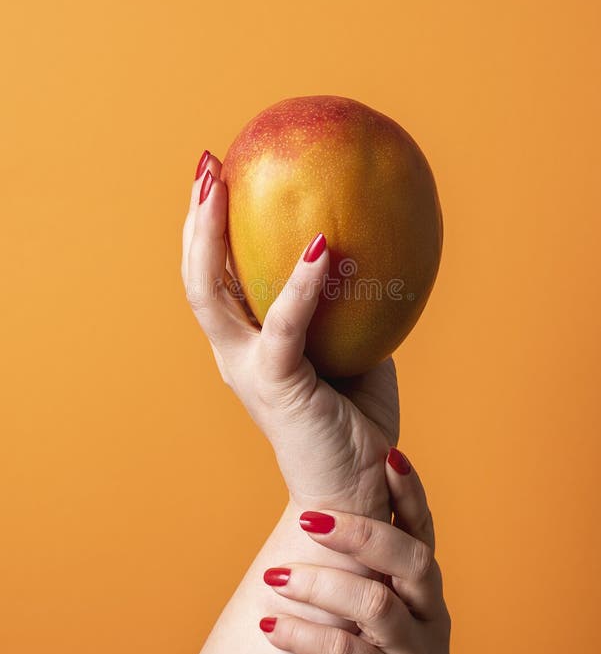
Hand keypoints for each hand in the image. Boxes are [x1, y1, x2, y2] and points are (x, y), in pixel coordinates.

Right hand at [181, 152, 398, 516]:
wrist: (352, 488)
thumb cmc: (352, 418)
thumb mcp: (352, 349)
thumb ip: (347, 306)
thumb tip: (369, 250)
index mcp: (247, 344)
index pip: (215, 278)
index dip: (207, 229)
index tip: (217, 177)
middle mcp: (234, 353)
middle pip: (196, 277)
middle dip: (194, 219)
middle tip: (207, 165)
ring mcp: (247, 368)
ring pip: (210, 293)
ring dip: (210, 236)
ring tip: (223, 185)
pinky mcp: (275, 385)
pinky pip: (283, 325)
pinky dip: (299, 285)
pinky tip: (321, 245)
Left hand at [259, 451, 460, 653]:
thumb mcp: (392, 610)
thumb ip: (373, 567)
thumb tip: (321, 508)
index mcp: (425, 588)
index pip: (422, 527)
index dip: (411, 490)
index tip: (389, 453)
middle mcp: (428, 614)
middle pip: (408, 556)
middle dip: (360, 531)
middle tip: (310, 517)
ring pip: (376, 603)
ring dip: (321, 584)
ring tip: (274, 576)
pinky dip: (305, 636)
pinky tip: (271, 626)